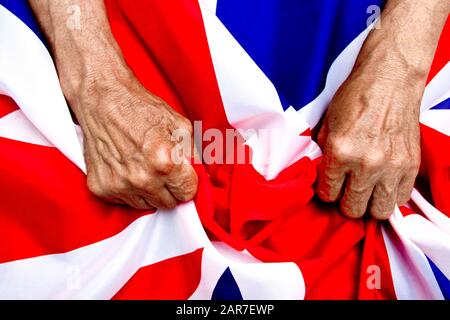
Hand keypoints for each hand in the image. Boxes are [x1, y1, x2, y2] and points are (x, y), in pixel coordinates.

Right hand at [30, 0, 197, 209]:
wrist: (103, 100)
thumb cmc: (141, 108)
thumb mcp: (179, 125)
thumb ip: (192, 154)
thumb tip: (198, 176)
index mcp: (165, 162)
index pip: (187, 193)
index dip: (187, 183)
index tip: (182, 176)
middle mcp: (142, 179)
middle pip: (169, 204)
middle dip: (170, 188)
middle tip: (163, 169)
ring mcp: (120, 186)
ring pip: (147, 205)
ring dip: (150, 191)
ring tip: (143, 165)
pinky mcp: (102, 188)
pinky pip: (126, 201)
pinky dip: (130, 189)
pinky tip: (128, 168)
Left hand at [316, 74, 420, 219]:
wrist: (389, 80)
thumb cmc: (356, 98)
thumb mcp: (326, 125)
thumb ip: (322, 154)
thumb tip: (320, 176)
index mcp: (340, 153)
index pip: (328, 194)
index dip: (326, 192)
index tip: (329, 187)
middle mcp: (366, 164)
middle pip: (352, 208)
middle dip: (344, 202)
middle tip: (345, 191)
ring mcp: (391, 167)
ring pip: (378, 211)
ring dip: (368, 204)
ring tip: (364, 191)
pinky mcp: (411, 166)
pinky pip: (400, 198)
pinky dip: (389, 196)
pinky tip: (382, 184)